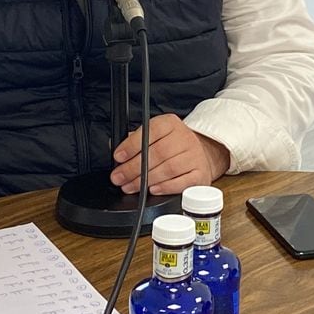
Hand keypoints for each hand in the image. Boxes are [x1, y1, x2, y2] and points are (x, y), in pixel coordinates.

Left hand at [111, 114, 228, 196]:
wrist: (200, 154)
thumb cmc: (172, 146)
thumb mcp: (155, 135)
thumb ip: (134, 140)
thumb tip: (112, 146)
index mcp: (170, 124)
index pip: (150, 131)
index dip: (132, 145)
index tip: (118, 157)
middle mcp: (185, 137)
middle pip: (158, 153)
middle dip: (133, 168)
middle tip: (119, 177)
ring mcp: (195, 156)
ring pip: (168, 169)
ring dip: (146, 180)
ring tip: (130, 186)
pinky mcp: (201, 174)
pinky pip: (183, 182)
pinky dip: (166, 187)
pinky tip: (153, 190)